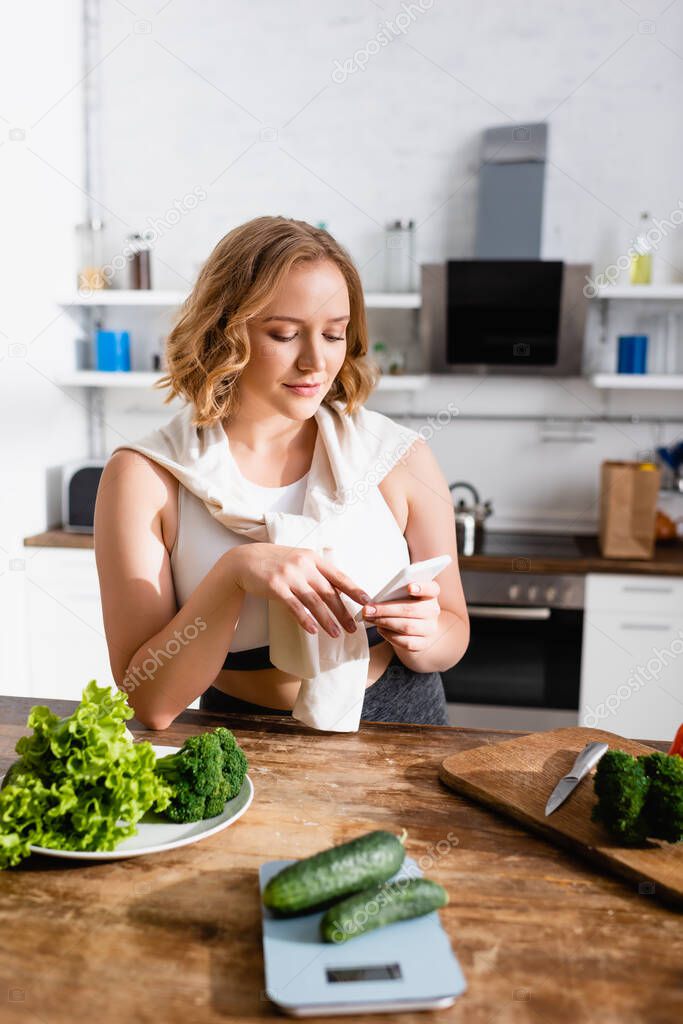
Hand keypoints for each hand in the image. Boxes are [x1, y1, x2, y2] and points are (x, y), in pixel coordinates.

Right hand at [224, 544, 371, 638]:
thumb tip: (338, 590)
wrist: (245, 560)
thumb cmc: (276, 561)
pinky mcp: (275, 586)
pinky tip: (314, 630)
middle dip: (343, 612)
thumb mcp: (299, 559)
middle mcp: (303, 565)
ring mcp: (289, 575)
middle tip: (353, 628)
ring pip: (314, 601)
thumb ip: (317, 572)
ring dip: (327, 619)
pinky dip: (305, 619)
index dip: (354, 590)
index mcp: (313, 558)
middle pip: (329, 592)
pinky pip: (294, 606)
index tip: (366, 602)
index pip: (339, 576)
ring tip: (336, 633)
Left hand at [362, 579, 440, 652]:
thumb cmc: (401, 603)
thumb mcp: (399, 594)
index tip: (409, 587)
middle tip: (368, 609)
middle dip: (386, 609)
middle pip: (412, 609)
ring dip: (385, 622)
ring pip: (408, 627)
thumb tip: (373, 598)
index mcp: (431, 593)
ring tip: (370, 618)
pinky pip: (407, 642)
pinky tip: (380, 629)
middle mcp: (434, 610)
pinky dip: (390, 635)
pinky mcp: (424, 643)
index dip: (422, 588)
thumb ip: (392, 592)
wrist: (409, 626)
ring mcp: (430, 628)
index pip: (432, 588)